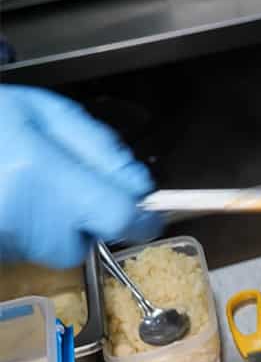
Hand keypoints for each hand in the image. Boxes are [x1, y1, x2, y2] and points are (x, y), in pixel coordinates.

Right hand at [0, 86, 158, 268]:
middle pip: (83, 242)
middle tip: (62, 184)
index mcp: (43, 175)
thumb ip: (97, 147)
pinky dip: (24, 229)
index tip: (145, 209)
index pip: (119, 217)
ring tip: (24, 184)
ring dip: (54, 224)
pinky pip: (23, 249)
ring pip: (53, 249)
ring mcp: (4, 240)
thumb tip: (139, 186)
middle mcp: (23, 216)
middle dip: (86, 219)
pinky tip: (8, 197)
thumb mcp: (41, 112)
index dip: (140, 217)